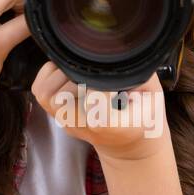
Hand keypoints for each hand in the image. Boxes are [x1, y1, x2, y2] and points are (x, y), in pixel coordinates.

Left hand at [30, 62, 170, 162]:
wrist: (127, 145)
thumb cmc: (143, 118)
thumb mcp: (153, 95)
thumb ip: (139, 73)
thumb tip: (121, 49)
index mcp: (111, 125)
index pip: (93, 99)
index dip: (99, 82)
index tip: (111, 77)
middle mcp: (83, 126)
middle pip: (63, 94)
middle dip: (77, 75)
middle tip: (94, 72)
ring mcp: (67, 123)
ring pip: (48, 92)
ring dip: (60, 75)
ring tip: (80, 71)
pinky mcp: (57, 116)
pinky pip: (40, 91)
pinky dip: (49, 76)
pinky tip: (69, 73)